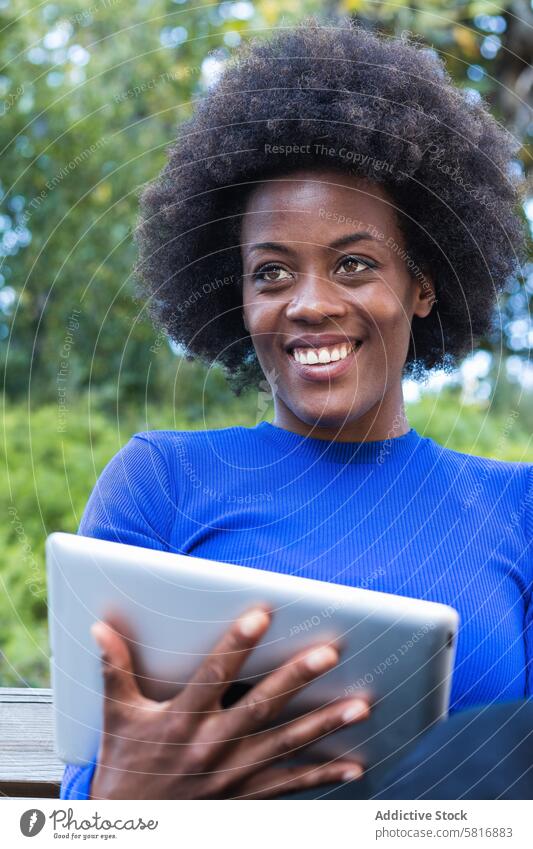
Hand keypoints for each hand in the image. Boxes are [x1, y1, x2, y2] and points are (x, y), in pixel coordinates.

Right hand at [89, 605, 368, 798]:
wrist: (133, 834)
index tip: (262, 614)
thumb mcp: (116, 718)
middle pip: (261, 706)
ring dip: (324, 726)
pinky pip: (290, 786)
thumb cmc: (125, 769)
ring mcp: (233, 774)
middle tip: (329, 652)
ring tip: (360, 706)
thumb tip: (100, 627)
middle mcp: (211, 745)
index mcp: (180, 720)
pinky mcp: (247, 797)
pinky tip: (354, 766)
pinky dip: (322, 776)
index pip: (213, 674)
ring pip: (286, 745)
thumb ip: (115, 670)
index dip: (237, 643)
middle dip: (296, 678)